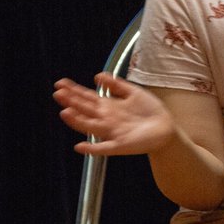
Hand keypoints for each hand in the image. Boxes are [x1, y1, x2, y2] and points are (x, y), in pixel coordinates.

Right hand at [53, 73, 175, 155]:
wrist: (166, 128)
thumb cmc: (150, 111)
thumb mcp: (133, 93)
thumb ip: (116, 85)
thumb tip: (98, 75)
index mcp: (108, 107)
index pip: (87, 97)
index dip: (74, 91)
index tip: (60, 84)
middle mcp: (106, 119)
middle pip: (85, 109)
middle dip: (72, 102)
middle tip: (58, 94)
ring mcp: (112, 133)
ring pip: (90, 126)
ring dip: (77, 121)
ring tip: (65, 113)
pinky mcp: (120, 146)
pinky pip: (103, 148)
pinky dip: (92, 148)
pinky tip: (80, 147)